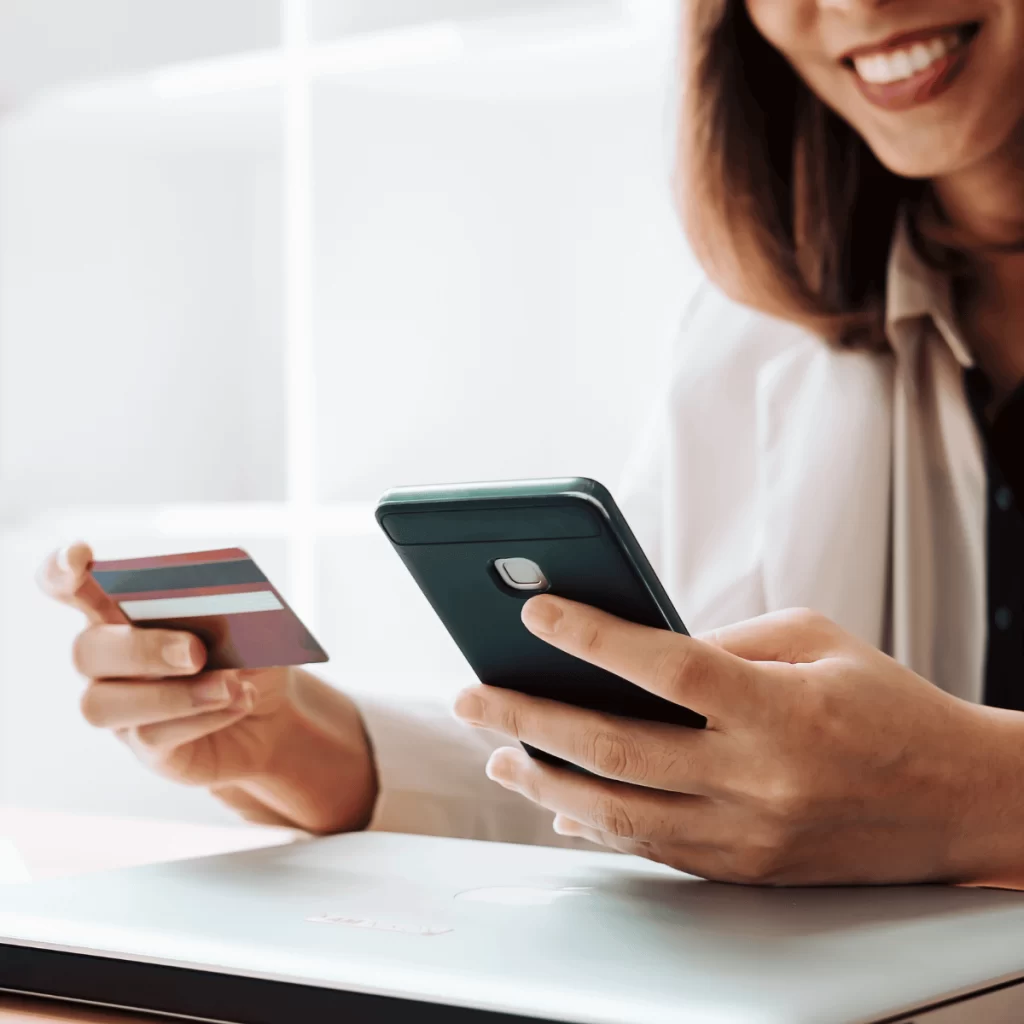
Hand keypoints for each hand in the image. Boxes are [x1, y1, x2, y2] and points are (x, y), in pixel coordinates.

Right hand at [39, 542, 377, 833]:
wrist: (273, 709)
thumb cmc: (247, 652)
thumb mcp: (246, 620)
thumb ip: (220, 604)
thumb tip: (212, 600)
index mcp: (120, 610)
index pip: (67, 585)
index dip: (61, 570)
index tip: (79, 557)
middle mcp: (107, 658)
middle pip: (87, 651)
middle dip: (141, 649)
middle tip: (196, 652)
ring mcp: (120, 706)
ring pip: (105, 703)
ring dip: (174, 694)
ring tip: (230, 686)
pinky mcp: (145, 746)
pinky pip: (152, 734)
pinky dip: (203, 716)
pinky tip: (240, 700)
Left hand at [454, 597, 1023, 886]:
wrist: (960, 799)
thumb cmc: (889, 704)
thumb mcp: (816, 640)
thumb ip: (724, 643)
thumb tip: (635, 652)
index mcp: (781, 708)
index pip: (666, 668)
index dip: (593, 636)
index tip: (536, 611)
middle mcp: (759, 779)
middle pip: (617, 749)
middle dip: (530, 719)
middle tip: (472, 696)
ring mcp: (748, 835)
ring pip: (619, 816)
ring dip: (545, 785)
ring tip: (497, 754)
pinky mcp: (745, 870)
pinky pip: (652, 849)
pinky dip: (595, 825)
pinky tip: (556, 804)